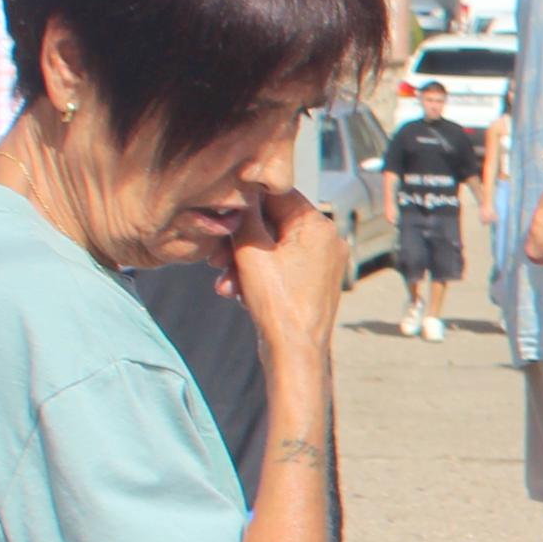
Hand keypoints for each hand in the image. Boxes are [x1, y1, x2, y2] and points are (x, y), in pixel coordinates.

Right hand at [231, 186, 348, 362]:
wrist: (294, 352)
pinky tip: (235, 292)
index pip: (276, 195)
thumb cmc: (277, 304)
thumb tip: (239, 189)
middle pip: (272, 223)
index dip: (244, 204)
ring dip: (242, 262)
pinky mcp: (313, 280)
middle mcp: (326, 239)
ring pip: (271, 247)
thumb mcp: (251, 251)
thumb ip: (244, 216)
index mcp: (318, 225)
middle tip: (215, 258)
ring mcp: (322, 261)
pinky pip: (279, 266)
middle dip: (238, 242)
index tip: (221, 215)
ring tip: (224, 282)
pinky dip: (257, 275)